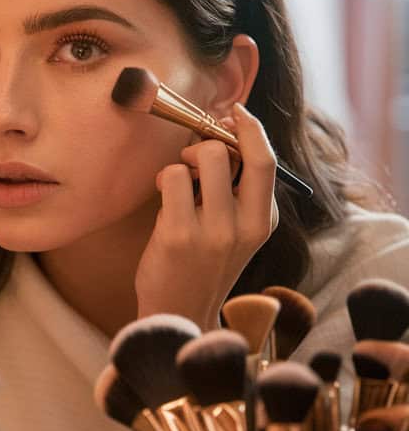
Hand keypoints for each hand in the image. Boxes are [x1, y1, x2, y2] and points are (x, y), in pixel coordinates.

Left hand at [135, 103, 277, 329]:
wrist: (179, 317)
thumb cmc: (202, 267)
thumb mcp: (236, 234)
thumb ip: (237, 193)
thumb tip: (223, 135)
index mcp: (263, 222)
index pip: (266, 160)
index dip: (250, 128)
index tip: (234, 113)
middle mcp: (244, 226)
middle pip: (232, 151)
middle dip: (207, 139)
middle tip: (192, 153)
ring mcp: (213, 231)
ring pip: (200, 157)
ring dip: (182, 161)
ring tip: (177, 183)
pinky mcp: (179, 235)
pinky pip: (171, 177)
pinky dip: (164, 179)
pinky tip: (164, 200)